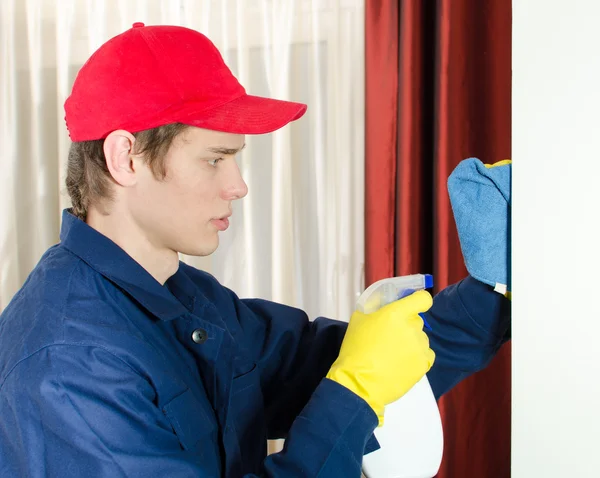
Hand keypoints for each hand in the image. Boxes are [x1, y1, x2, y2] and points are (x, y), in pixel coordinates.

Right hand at [326, 290, 434, 425]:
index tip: (411, 305)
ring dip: (411, 342)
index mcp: (396, 313)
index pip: (422, 299)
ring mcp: (420, 347)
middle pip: (417, 320)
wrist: (359, 383)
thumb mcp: (358, 320)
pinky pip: (426, 354)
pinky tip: (401, 363)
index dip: (417, 301)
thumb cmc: (355, 350)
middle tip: (390, 337)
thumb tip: (384, 305)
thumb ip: (374, 308)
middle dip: (406, 325)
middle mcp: (412, 327)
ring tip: (393, 354)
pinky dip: (416, 357)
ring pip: (421, 338)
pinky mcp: (423, 364)